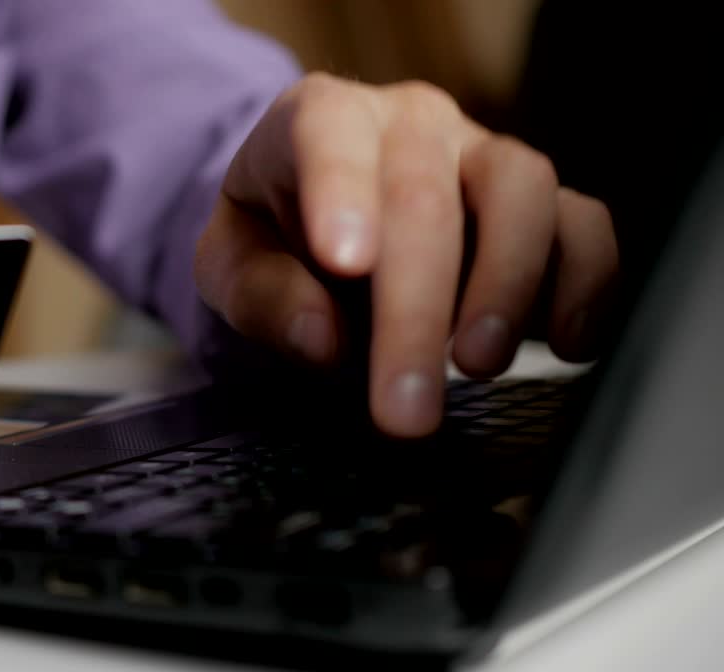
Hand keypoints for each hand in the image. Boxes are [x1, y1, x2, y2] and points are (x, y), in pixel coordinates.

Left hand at [195, 73, 617, 437]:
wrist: (325, 228)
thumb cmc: (274, 238)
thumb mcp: (231, 267)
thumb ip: (262, 297)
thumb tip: (323, 338)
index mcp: (321, 119)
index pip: (330, 135)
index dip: (341, 193)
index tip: (347, 264)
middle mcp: (411, 124)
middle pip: (426, 194)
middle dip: (416, 309)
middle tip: (404, 404)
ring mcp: (483, 156)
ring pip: (522, 189)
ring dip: (507, 286)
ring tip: (476, 366)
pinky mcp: (539, 205)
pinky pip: (583, 224)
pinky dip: (588, 282)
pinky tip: (568, 344)